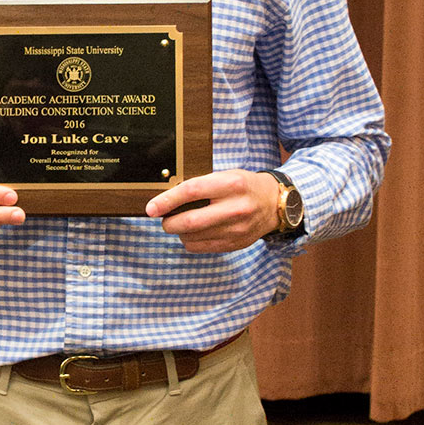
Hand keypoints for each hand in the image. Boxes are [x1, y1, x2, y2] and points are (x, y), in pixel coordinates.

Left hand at [145, 170, 280, 253]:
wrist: (273, 205)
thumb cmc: (243, 187)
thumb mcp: (225, 176)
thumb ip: (200, 185)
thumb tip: (166, 199)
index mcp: (232, 185)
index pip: (191, 191)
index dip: (167, 200)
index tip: (151, 208)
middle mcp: (236, 208)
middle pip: (190, 221)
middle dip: (169, 223)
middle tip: (164, 220)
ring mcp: (236, 230)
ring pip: (193, 238)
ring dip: (179, 232)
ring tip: (182, 223)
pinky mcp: (235, 244)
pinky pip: (201, 248)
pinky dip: (190, 241)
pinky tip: (194, 232)